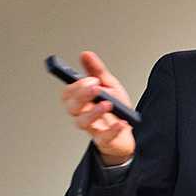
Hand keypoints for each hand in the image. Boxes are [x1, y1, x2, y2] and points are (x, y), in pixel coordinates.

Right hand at [61, 51, 135, 165]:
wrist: (127, 133)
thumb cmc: (116, 110)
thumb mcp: (109, 86)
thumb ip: (97, 71)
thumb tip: (85, 54)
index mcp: (82, 101)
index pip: (68, 94)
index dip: (77, 87)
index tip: (91, 79)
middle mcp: (84, 115)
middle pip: (71, 107)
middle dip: (81, 96)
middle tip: (96, 88)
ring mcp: (93, 129)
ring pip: (82, 123)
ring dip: (93, 112)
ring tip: (108, 104)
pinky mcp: (104, 141)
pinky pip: (104, 138)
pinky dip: (112, 130)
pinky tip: (121, 122)